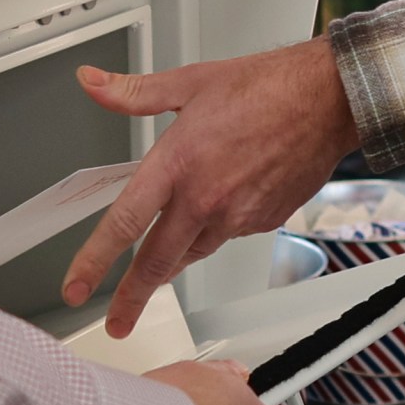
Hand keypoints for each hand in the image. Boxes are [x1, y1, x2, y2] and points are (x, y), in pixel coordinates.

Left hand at [64, 39, 359, 337]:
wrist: (329, 100)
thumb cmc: (267, 87)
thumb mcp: (191, 82)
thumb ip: (134, 92)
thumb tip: (92, 83)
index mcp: (178, 163)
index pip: (124, 224)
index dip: (94, 262)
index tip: (75, 288)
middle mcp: (205, 198)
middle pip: (157, 262)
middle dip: (132, 297)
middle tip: (117, 322)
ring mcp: (237, 215)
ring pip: (193, 251)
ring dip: (175, 257)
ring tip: (164, 259)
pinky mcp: (263, 222)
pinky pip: (228, 235)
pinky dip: (217, 228)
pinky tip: (224, 203)